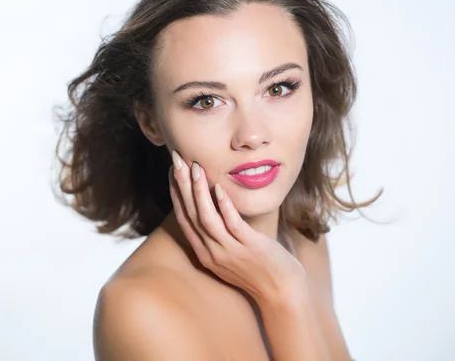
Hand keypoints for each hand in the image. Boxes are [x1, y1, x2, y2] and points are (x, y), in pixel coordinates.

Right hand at [168, 150, 306, 303]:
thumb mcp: (230, 253)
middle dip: (181, 185)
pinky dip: (224, 206)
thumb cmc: (258, 269)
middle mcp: (212, 252)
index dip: (176, 193)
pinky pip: (232, 224)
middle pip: (190, 215)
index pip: (184, 219)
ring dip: (199, 192)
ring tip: (195, 168)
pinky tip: (219, 188)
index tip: (173, 171)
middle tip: (176, 160)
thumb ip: (218, 235)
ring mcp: (230, 251)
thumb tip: (214, 207)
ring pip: (207, 218)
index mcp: (205, 253)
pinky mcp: (249, 248)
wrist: (281, 293)